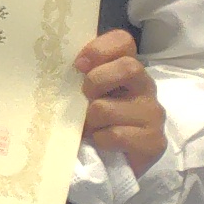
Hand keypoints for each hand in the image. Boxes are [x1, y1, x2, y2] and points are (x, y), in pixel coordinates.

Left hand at [76, 30, 167, 170]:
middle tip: (84, 98)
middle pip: (128, 67)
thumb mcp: (85, 92)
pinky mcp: (154, 141)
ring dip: (90, 120)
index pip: (123, 41)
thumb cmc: (95, 119)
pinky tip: (101, 142)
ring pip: (108, 108)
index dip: (99, 48)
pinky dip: (100, 140)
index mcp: (126, 69)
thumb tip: (50, 64)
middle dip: (96, 82)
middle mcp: (145, 86)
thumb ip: (78, 76)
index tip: (78, 64)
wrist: (115, 162)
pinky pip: (115, 135)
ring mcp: (152, 114)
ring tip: (90, 127)